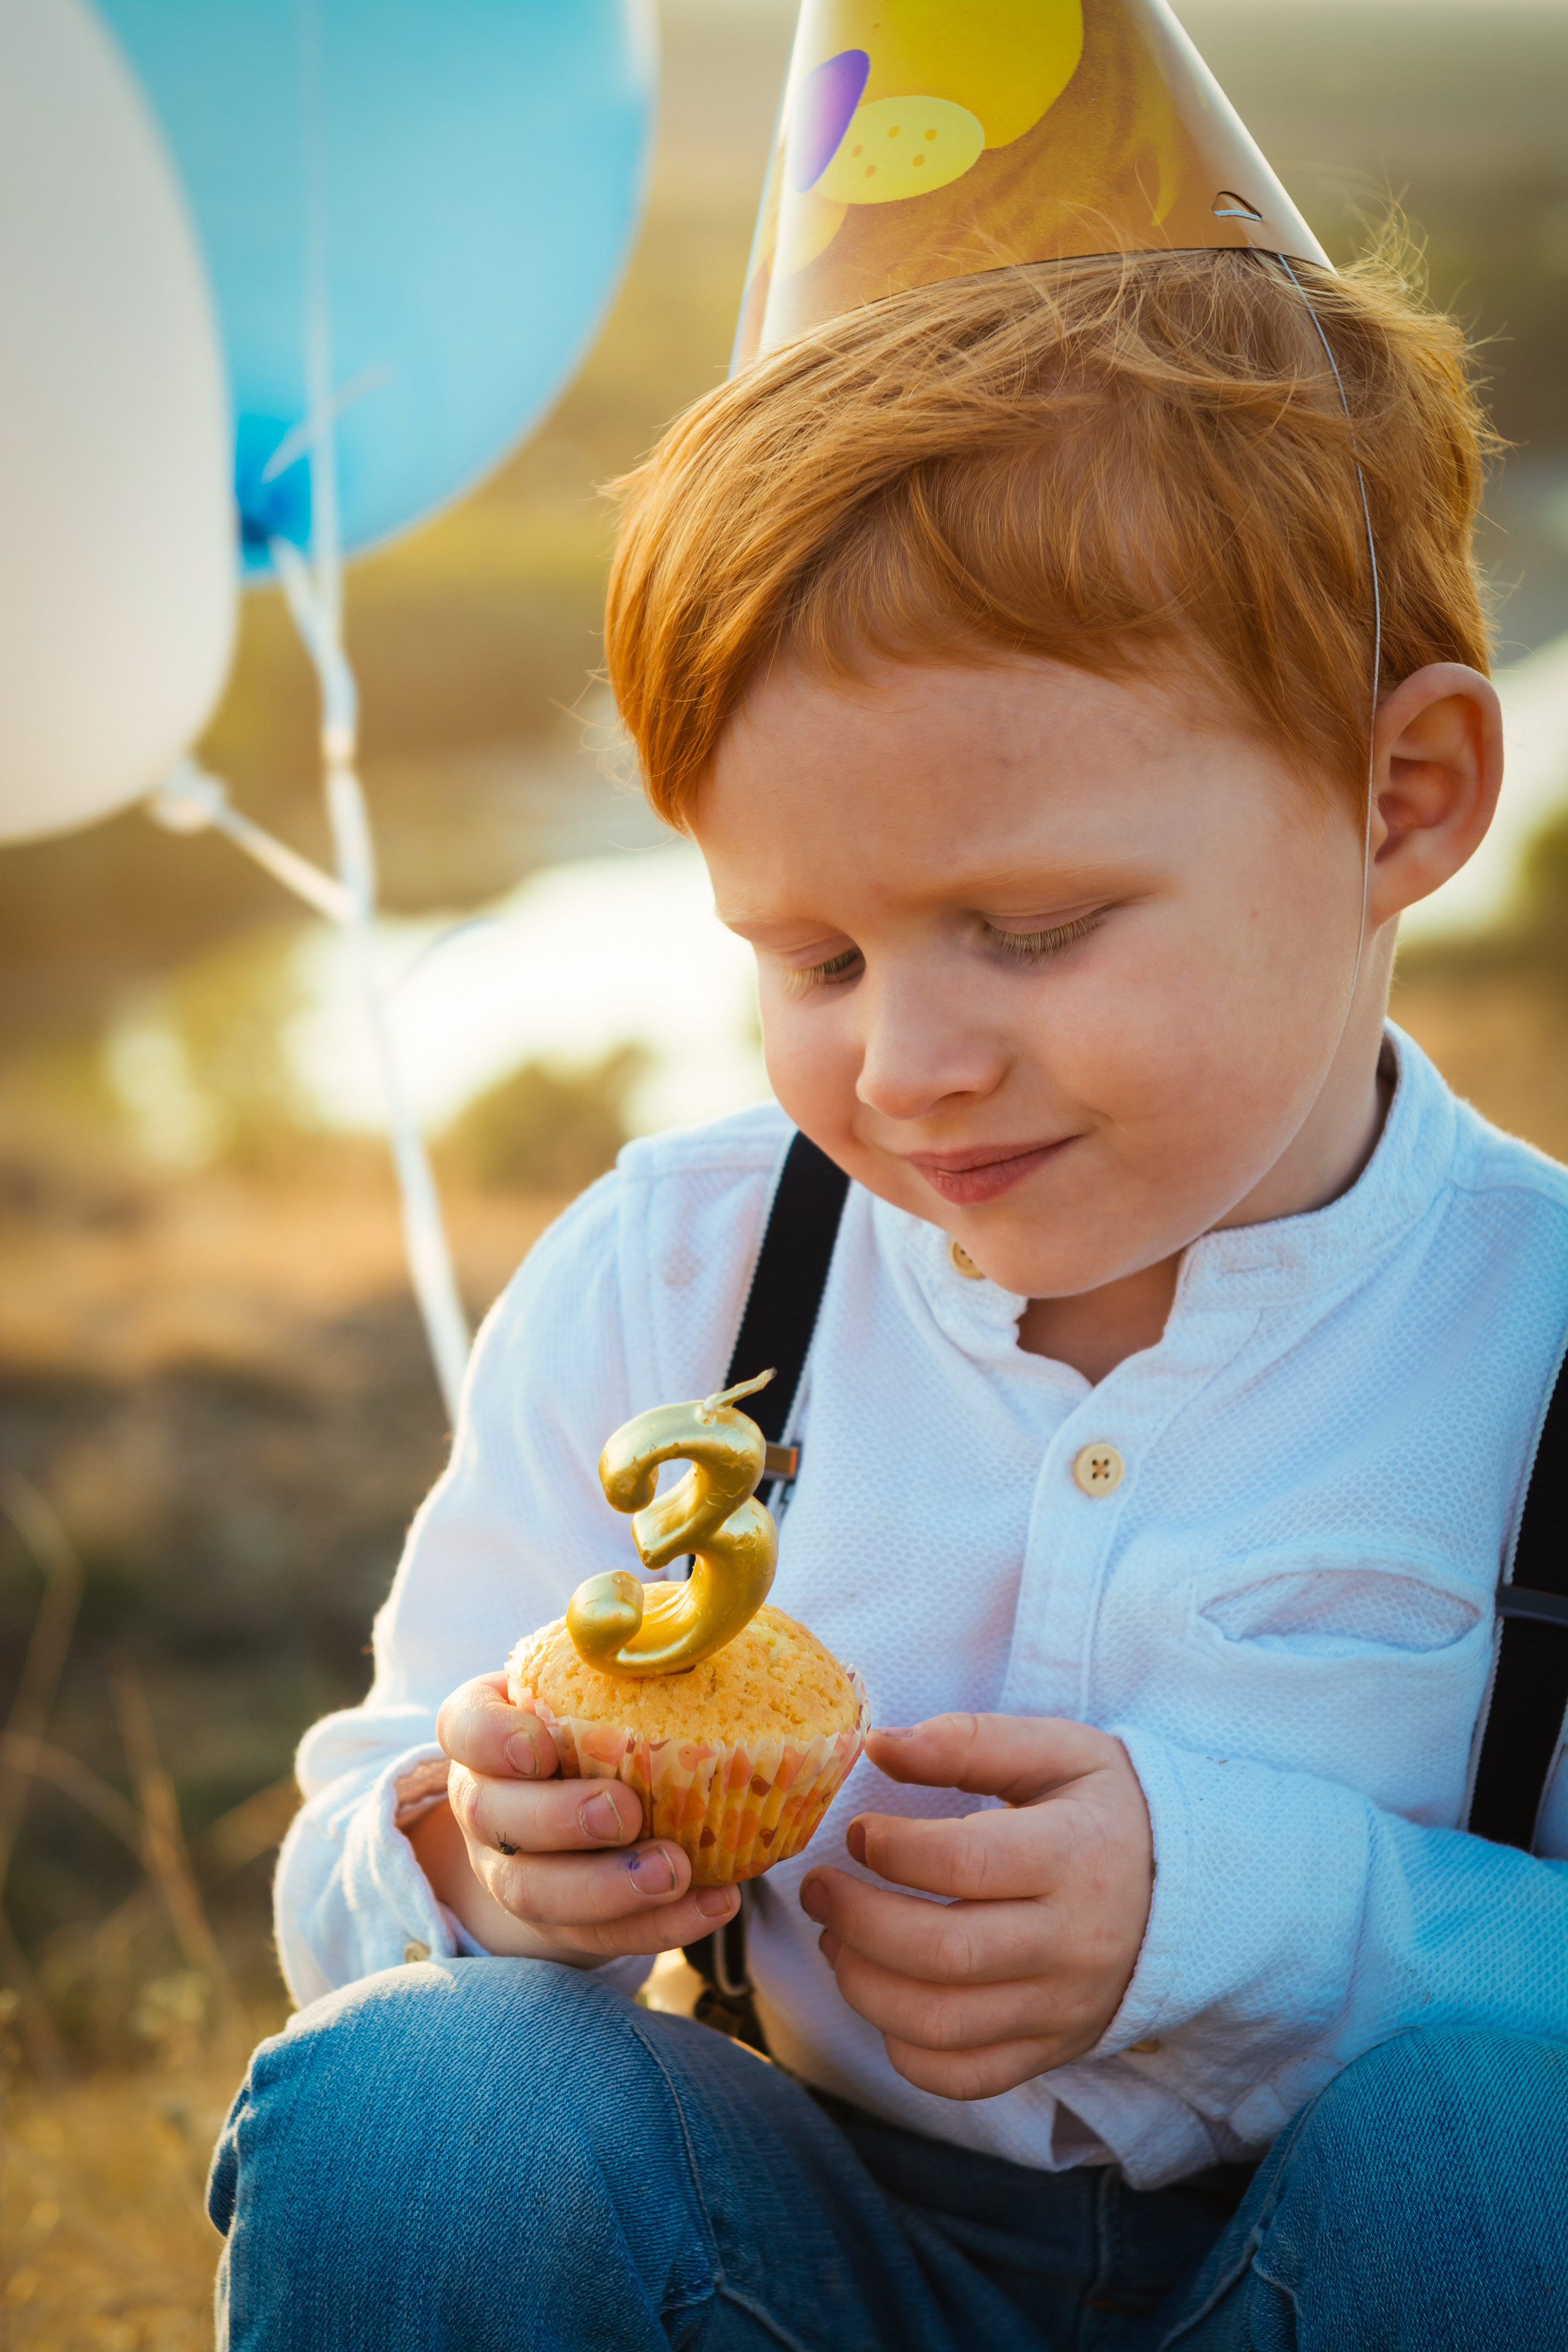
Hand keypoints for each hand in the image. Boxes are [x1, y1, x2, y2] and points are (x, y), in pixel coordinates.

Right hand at [408, 1672, 737, 1963]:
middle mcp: (486, 1803)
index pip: (463, 1727)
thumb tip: (684, 1606)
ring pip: (534, 1891)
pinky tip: (715, 1902)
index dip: (492, 1739)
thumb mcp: (597, 1683)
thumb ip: (628, 1649)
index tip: (541, 1746)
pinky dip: (660, 1927)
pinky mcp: (559, 1928)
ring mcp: (513, 1871)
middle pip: (494, 1817)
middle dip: (558, 1819)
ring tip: (677, 1871)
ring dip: (608, 1889)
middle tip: (624, 1813)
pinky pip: (598, 1937)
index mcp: (489, 1730)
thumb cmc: (597, 1726)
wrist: (570, 1820)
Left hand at [799, 1713, 1152, 2098]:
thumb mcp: (1056, 1751)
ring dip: (863, 1985)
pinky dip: (905, 2050)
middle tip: (819, 1890)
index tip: (857, 1833)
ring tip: (836, 1941)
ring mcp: (1062, 2008)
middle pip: (943, 1952)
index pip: (964, 1863)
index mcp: (1075, 1857)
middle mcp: (1072, 1943)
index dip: (892, 1849)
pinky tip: (884, 1999)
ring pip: (941, 2022)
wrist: (1188, 1893)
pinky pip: (965, 2076)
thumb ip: (968, 1742)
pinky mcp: (1051, 2051)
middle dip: (857, 1921)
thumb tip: (878, 1745)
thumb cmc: (1104, 1810)